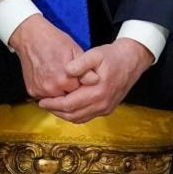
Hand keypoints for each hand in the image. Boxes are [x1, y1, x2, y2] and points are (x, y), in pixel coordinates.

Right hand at [8, 14, 84, 98]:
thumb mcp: (76, 51)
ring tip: (58, 75)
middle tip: (68, 75)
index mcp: (64, 79)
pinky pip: (46, 97)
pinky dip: (49, 91)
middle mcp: (51, 88)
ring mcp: (40, 90)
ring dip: (61, 93)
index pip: (81, 93)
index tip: (79, 76)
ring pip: (58, 99)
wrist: (30, 36)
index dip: (81, 84)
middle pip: (69, 98)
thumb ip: (86, 70)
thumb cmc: (54, 42)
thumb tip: (96, 81)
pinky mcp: (32, 91)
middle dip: (71, 91)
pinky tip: (49, 77)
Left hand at [38, 39, 152, 123]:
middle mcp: (102, 105)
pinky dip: (74, 114)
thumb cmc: (111, 56)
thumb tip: (66, 71)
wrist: (131, 61)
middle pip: (73, 115)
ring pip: (80, 118)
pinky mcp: (107, 108)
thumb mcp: (95, 54)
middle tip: (42, 104)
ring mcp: (106, 108)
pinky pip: (87, 116)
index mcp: (98, 92)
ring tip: (51, 105)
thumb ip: (80, 63)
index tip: (41, 100)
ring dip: (64, 115)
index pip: (70, 104)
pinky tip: (64, 105)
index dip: (54, 104)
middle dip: (56, 111)